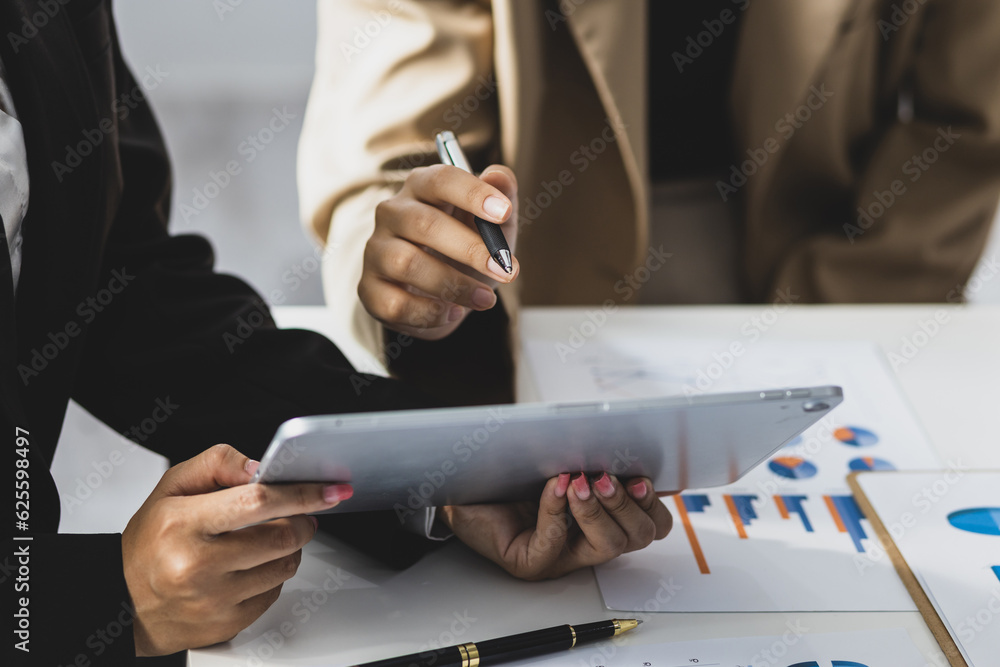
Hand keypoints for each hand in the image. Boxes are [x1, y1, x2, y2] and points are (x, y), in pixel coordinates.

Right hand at [121, 444, 351, 655]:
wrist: (122, 602)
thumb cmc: (149, 542)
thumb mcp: (170, 488)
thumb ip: (217, 464)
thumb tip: (260, 468)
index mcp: (182, 524)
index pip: (258, 502)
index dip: (301, 494)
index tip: (328, 490)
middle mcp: (197, 565)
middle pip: (281, 537)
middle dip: (302, 521)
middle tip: (300, 514)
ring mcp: (213, 599)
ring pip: (284, 566)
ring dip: (289, 548)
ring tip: (269, 539)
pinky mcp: (226, 624)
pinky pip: (274, 593)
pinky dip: (273, 575)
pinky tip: (251, 567)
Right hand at [360, 163, 518, 339]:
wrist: (443, 296)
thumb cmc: (467, 251)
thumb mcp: (493, 225)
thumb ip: (502, 195)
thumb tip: (498, 175)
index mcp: (422, 187)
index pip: (440, 179)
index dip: (473, 194)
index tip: (505, 213)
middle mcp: (392, 213)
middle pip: (425, 224)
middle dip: (471, 249)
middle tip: (506, 270)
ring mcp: (376, 251)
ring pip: (408, 264)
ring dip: (455, 285)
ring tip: (486, 299)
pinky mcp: (370, 289)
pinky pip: (396, 303)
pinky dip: (430, 312)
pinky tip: (454, 312)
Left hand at [441, 473, 671, 580]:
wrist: (460, 482)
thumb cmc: (510, 470)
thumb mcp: (561, 459)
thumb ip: (595, 458)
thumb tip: (636, 447)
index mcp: (601, 519)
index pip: (649, 525)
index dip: (653, 505)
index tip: (643, 475)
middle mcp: (584, 543)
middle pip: (635, 537)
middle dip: (629, 504)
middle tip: (608, 476)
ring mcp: (558, 557)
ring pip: (605, 546)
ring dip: (598, 509)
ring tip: (583, 480)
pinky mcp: (528, 563)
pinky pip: (553, 544)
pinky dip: (557, 510)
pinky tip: (556, 485)